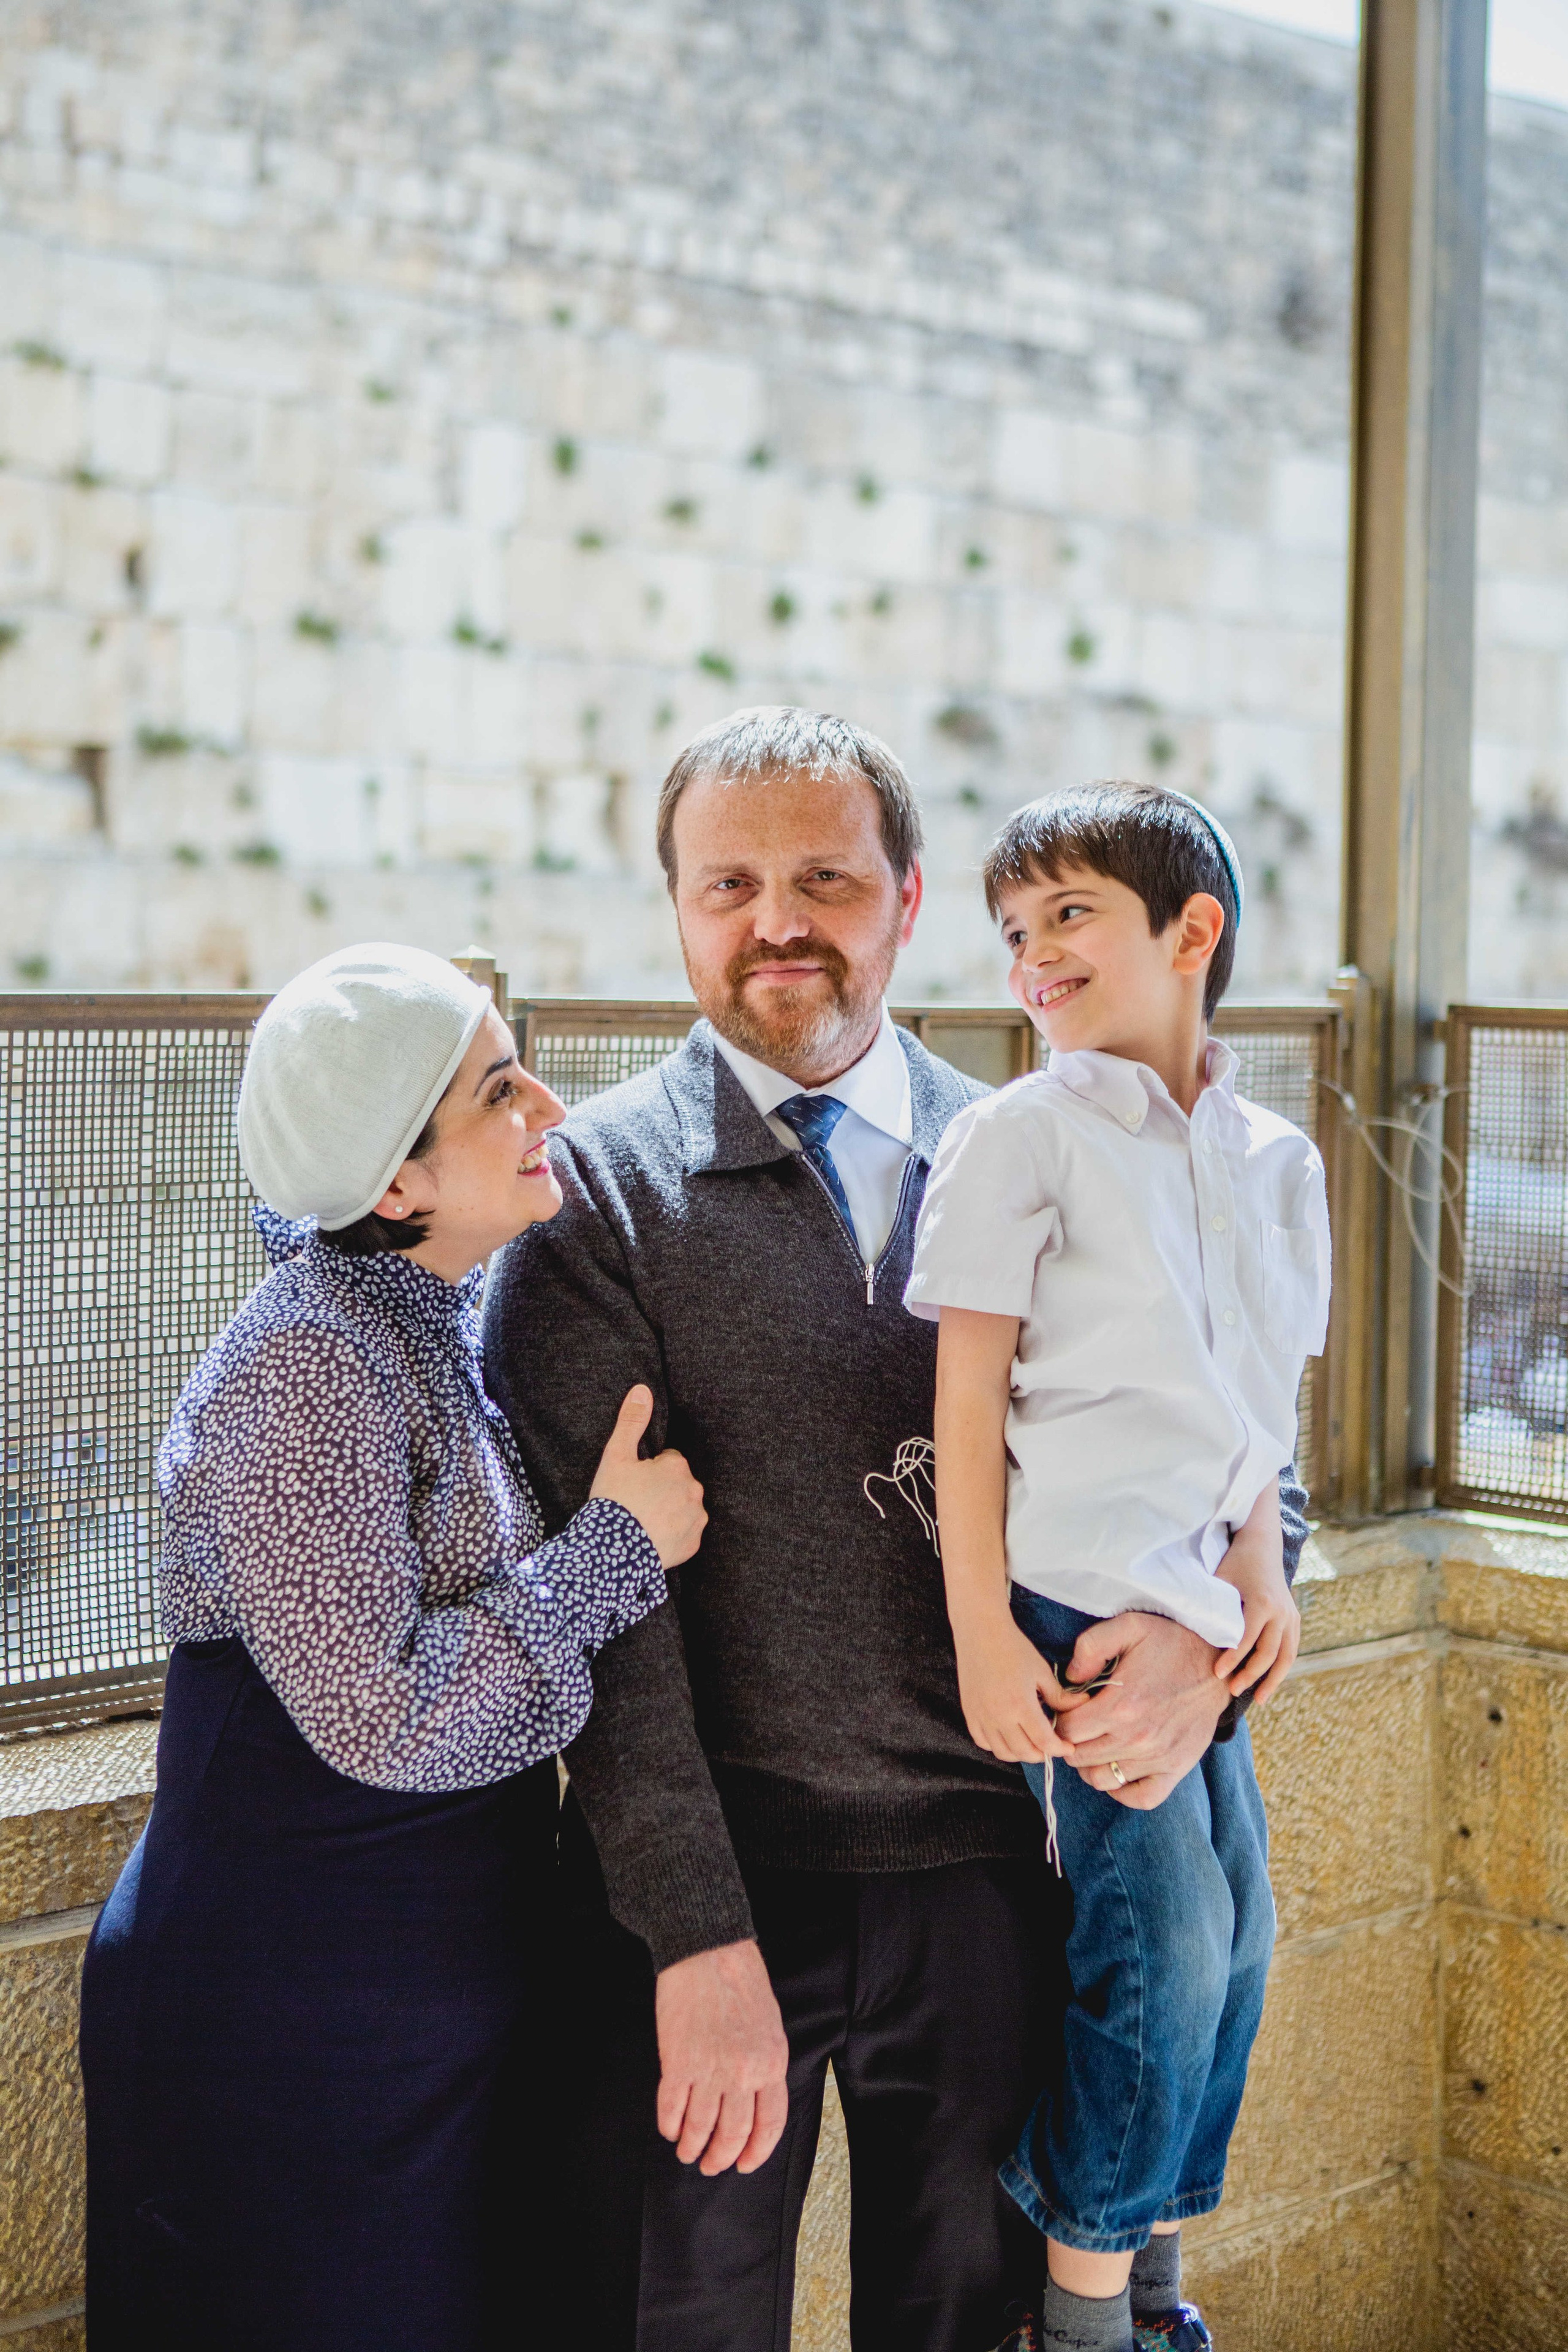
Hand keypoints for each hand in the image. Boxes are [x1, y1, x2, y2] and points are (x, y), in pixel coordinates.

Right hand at [590, 1385, 706, 1568]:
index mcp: (678, 1467)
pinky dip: (672, 1535)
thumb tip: (642, 1389)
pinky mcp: (692, 1545)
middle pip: (678, 1484)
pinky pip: (685, 1534)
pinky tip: (650, 1538)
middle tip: (635, 1503)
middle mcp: (694, 1491)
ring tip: (641, 1522)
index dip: (647, 1471)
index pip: (668, 1461)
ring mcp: (696, 1519)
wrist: (611, 1553)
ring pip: (683, 1507)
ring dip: (668, 1511)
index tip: (632, 1484)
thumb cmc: (613, 1502)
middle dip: (661, 1490)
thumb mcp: (616, 1456)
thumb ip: (631, 1421)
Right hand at [655, 1939, 790, 2176]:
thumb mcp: (769, 2026)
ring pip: (700, 2127)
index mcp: (772, 2063)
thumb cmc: (740, 1981)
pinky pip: (671, 2108)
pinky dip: (669, 2124)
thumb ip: (764, 2066)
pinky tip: (669, 2128)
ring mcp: (710, 2069)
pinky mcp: (678, 2061)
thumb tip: (752, 2103)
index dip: (756, 2152)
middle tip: (711, 2164)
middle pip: (733, 2134)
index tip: (744, 2164)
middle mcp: (744, 2072)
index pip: (769, 2124)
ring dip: (692, 2146)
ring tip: (687, 2151)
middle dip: (721, 2157)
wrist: (708, 1949)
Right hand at [951, 1608, 1076, 1763]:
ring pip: (1002, 1752)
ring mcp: (981, 1716)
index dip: (1059, 1749)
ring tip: (1031, 1742)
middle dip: (1042, 1754)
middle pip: (1024, 1752)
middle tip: (1051, 1745)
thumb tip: (1083, 1705)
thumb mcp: (1041, 1671)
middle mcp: (999, 1716)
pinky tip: (1008, 1734)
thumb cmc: (1013, 1648)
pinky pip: (983, 1742)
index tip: (1068, 1747)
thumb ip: (1060, 1696)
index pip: (1044, 1742)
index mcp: (1020, 1704)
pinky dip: (998, 1745)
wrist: (981, 1632)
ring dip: (1020, 1753)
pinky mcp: (969, 1713)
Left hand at [1054, 1612, 1228, 1808]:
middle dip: (1071, 1742)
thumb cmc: (1170, 1642)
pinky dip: (1122, 1790)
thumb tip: (1070, 1677)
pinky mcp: (1176, 1768)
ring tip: (1094, 1745)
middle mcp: (1138, 1738)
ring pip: (1102, 1779)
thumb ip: (1091, 1647)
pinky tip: (1117, 1769)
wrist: (1218, 1663)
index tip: (1069, 1709)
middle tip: (1079, 1726)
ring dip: (1090, 1765)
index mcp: (1121, 1705)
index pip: (1068, 1730)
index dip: (1061, 1719)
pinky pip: (1141, 1797)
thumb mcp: (1129, 1626)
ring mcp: (1158, 1758)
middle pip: (1079, 1757)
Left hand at [1213, 1531, 1300, 1707]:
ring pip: (1286, 1656)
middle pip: (1268, 1653)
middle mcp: (1281, 1611)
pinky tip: (1269, 1683)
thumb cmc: (1235, 1563)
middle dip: (1250, 1674)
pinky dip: (1281, 1668)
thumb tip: (1195, 1635)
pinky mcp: (1294, 1619)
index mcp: (1262, 1603)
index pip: (1247, 1640)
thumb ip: (1214, 1606)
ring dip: (1272, 1680)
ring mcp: (1291, 1616)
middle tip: (1232, 1690)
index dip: (1232, 1659)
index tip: (1217, 1673)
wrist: (1262, 1545)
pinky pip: (1290, 1649)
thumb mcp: (1221, 1580)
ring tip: (1257, 1699)